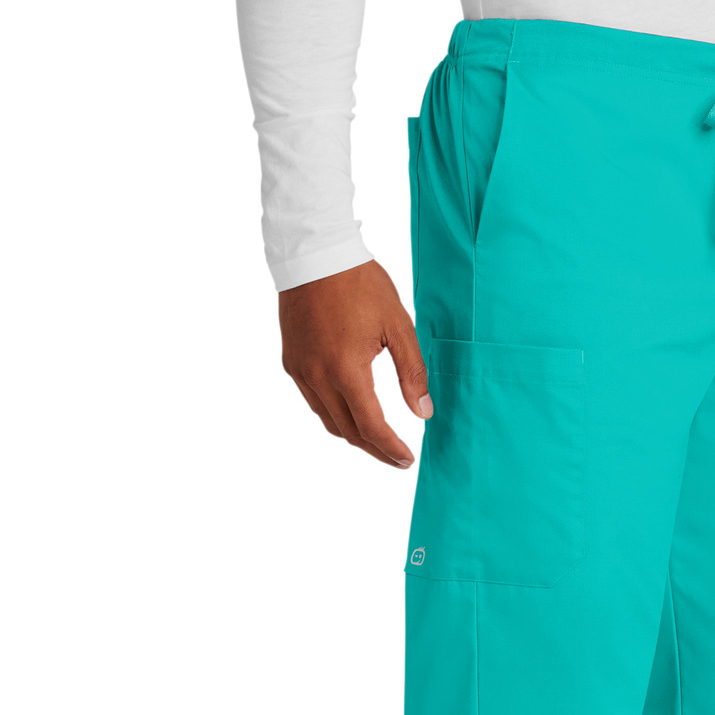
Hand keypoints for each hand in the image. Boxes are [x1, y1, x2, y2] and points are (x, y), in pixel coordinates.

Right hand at [278, 261, 429, 467]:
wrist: (314, 254)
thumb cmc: (360, 284)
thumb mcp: (397, 326)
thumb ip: (412, 372)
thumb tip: (423, 412)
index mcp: (346, 370)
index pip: (371, 427)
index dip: (390, 449)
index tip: (407, 460)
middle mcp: (317, 377)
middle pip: (348, 432)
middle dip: (374, 449)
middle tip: (397, 458)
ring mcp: (300, 371)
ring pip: (328, 420)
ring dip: (353, 435)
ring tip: (377, 439)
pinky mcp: (291, 362)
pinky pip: (313, 401)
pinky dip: (334, 414)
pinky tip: (351, 410)